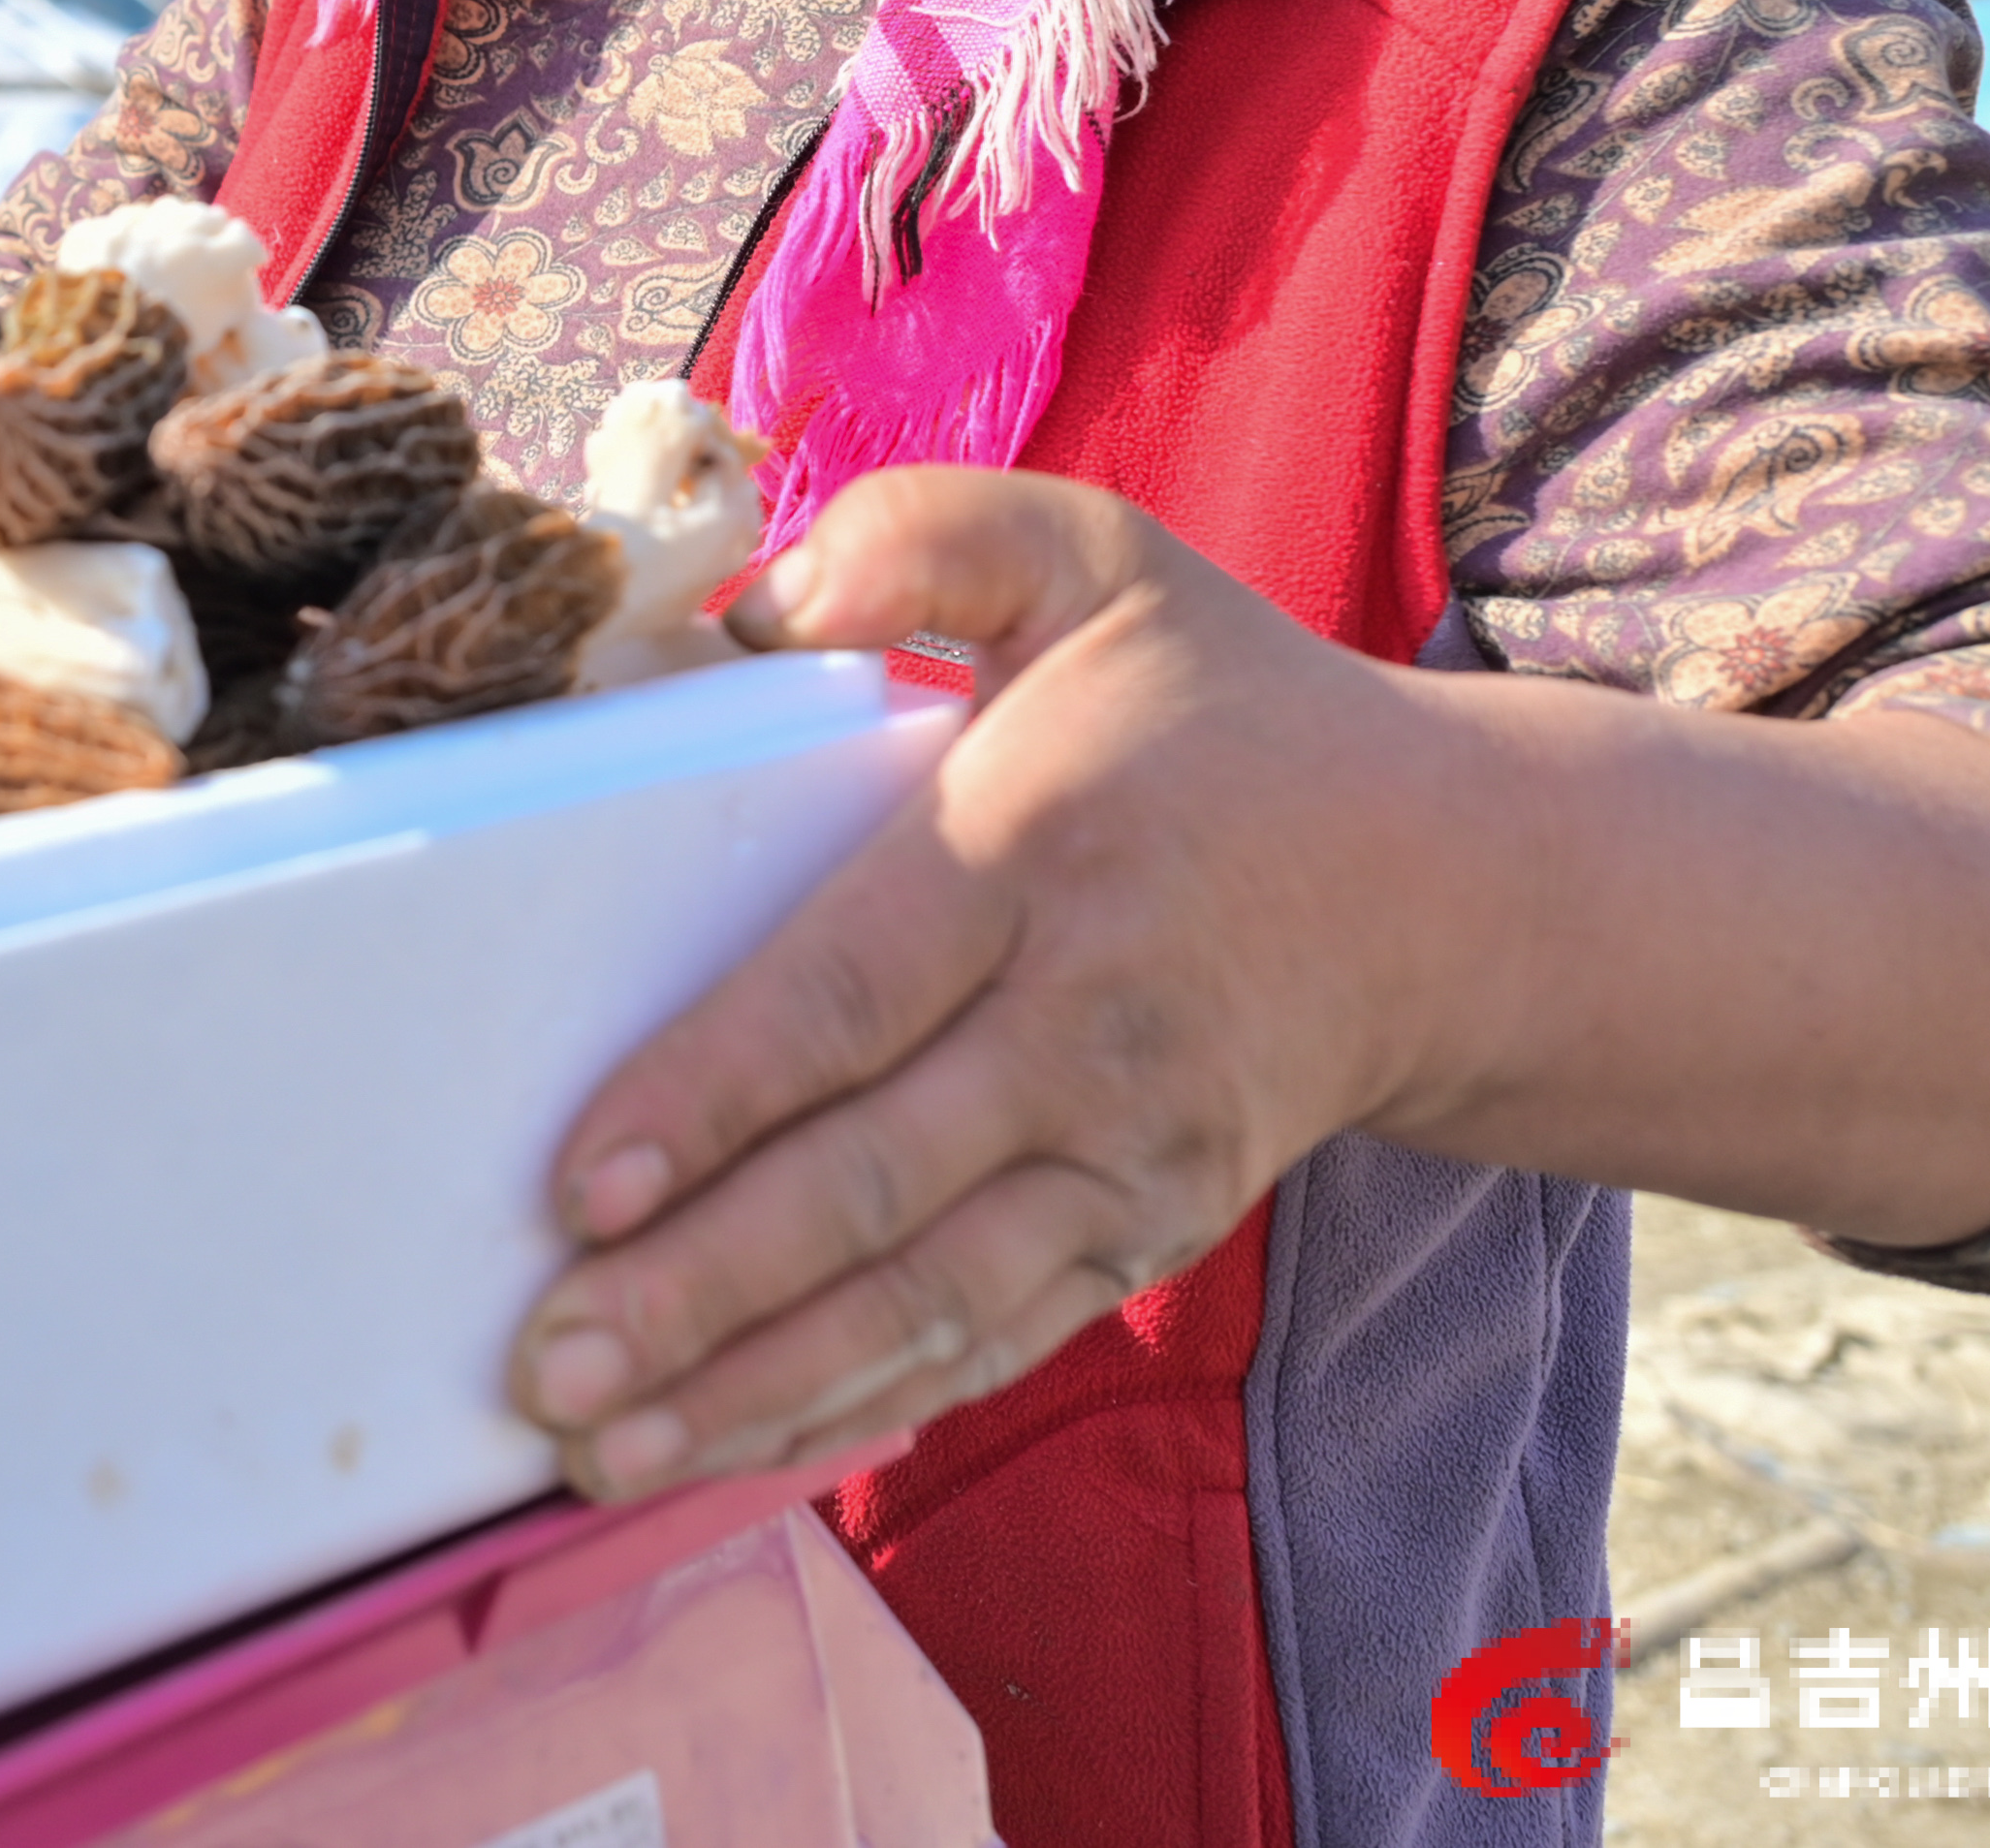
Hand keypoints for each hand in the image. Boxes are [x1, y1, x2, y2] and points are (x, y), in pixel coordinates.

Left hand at [509, 467, 1447, 1499]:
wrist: (1444, 889)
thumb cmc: (1218, 713)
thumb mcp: (1092, 558)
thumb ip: (922, 535)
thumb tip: (762, 601)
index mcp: (1040, 851)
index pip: (852, 992)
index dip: (715, 1094)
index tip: (583, 1185)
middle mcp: (1086, 1027)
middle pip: (868, 1183)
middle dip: (699, 1290)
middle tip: (545, 1364)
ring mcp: (1126, 1155)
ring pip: (921, 1299)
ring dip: (754, 1387)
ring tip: (603, 1447)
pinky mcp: (1142, 1234)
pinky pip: (987, 1343)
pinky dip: (861, 1410)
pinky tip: (735, 1453)